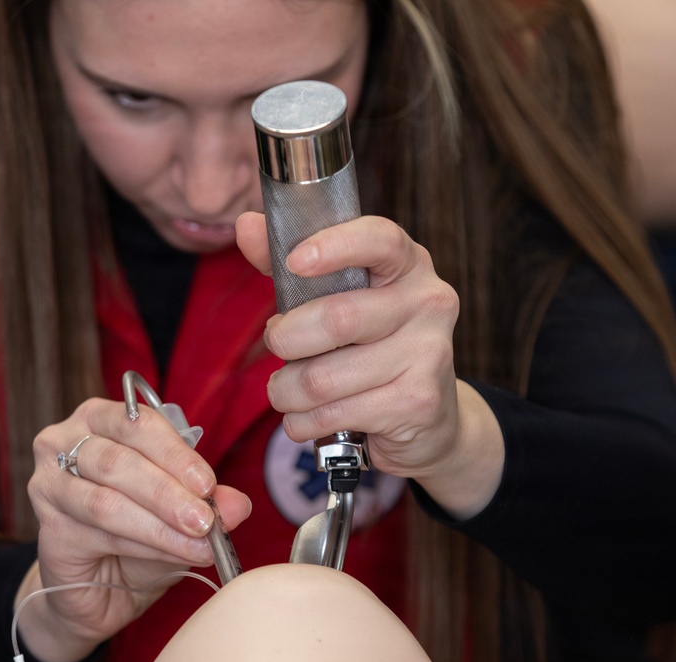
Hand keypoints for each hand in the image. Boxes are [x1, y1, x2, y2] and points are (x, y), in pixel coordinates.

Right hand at [17, 398, 252, 661]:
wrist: (102, 588)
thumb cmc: (139, 534)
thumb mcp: (181, 512)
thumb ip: (208, 502)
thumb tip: (238, 504)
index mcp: (100, 419)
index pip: (137, 423)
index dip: (176, 453)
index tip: (209, 484)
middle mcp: (63, 441)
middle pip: (119, 460)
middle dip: (170, 492)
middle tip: (206, 520)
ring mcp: (48, 484)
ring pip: (108, 501)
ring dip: (159, 523)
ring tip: (198, 542)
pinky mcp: (48, 528)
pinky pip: (99, 534)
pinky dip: (143, 545)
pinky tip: (171, 555)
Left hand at [236, 212, 502, 518]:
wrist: (428, 420)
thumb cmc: (370, 347)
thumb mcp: (336, 298)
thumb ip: (289, 264)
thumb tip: (246, 225)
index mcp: (408, 264)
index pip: (379, 239)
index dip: (332, 247)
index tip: (294, 262)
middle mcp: (428, 302)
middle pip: (337, 319)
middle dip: (286, 339)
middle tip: (278, 344)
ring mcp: (428, 354)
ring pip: (323, 378)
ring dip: (287, 391)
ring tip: (289, 391)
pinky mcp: (417, 403)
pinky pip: (332, 415)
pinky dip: (303, 422)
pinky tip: (311, 417)